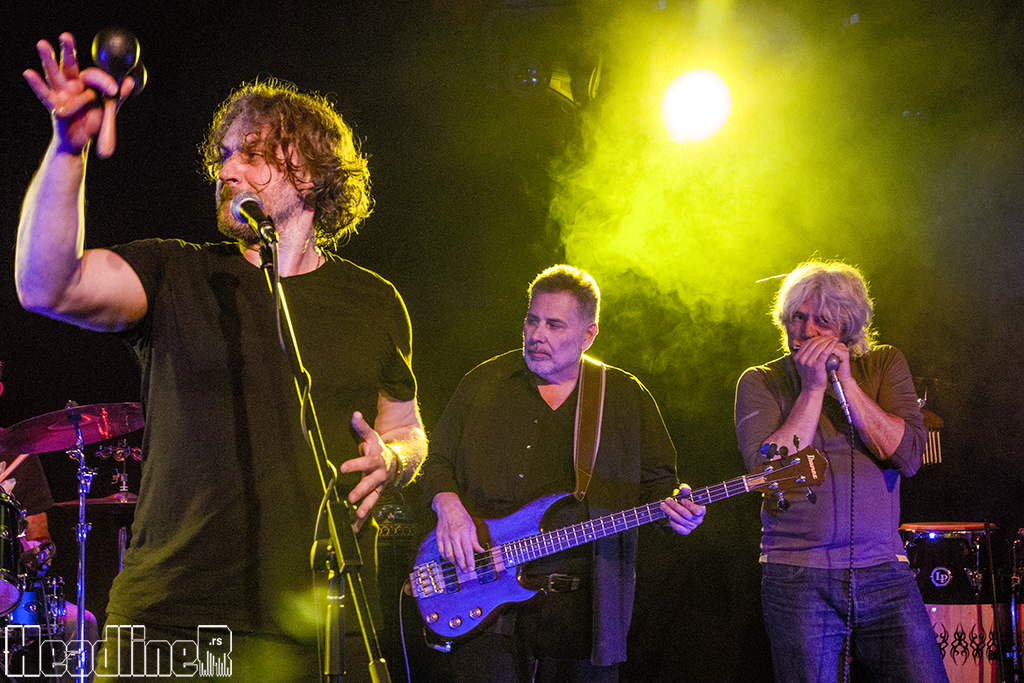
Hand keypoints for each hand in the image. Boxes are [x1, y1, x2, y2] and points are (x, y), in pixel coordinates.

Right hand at [23, 33, 134, 156]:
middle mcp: (71, 85)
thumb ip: (118, 96)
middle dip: (67, 50)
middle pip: (69, 64)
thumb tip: (130, 80)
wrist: (81, 142)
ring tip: (42, 44)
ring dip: (48, 59)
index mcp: (85, 83)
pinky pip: (45, 94)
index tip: (112, 90)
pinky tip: (28, 73)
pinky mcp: (54, 106)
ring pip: (53, 74)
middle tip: (66, 36)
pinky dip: (36, 84)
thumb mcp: (108, 109)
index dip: (103, 81)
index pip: (93, 76)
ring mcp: (61, 94)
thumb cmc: (92, 122)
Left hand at [339, 411, 394, 530]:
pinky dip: (363, 518)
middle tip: (351, 497)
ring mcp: (379, 487)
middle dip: (362, 490)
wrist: (397, 462)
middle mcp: (379, 475)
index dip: (355, 464)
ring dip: (365, 507)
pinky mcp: (376, 495)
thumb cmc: (379, 449)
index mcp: (376, 460)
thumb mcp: (372, 436)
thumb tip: (355, 414)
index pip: (366, 462)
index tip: (344, 467)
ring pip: (373, 498)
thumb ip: (362, 427)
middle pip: (370, 483)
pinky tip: (355, 528)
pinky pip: (370, 507)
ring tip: (357, 516)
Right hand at [432, 492, 483, 571]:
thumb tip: (480, 551)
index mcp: (464, 533)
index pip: (468, 551)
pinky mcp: (439, 537)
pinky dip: (446, 557)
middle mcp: (454, 536)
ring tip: (459, 566)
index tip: (472, 569)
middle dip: (462, 566)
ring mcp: (445, 537)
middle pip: (458, 555)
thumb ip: (475, 540)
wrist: (448, 507)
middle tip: (465, 571)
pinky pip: (441, 551)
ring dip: (454, 563)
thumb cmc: (461, 516)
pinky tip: (450, 559)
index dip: (470, 562)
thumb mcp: (472, 526)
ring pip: (449, 555)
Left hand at [660, 486, 705, 535]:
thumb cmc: (684, 501)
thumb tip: (684, 488)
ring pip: (680, 520)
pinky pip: (678, 527)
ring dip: (670, 512)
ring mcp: (692, 526)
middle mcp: (698, 520)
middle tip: (667, 500)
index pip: (698, 510)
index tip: (682, 500)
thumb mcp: (685, 494)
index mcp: (702, 511)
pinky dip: (672, 521)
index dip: (690, 505)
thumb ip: (685, 490)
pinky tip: (668, 515)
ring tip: (663, 505)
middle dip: (675, 506)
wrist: (680, 511)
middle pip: (686, 514)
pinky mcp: (685, 531)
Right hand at [792, 335, 842, 390]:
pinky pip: (825, 352)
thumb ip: (805, 355)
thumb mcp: (804, 365)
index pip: (807, 343)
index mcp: (798, 357)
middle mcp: (802, 358)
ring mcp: (808, 362)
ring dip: (828, 341)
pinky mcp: (817, 365)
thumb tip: (811, 345)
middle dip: (823, 338)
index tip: (824, 337)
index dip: (817, 338)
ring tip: (834, 339)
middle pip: (813, 343)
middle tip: (830, 337)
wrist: (812, 388)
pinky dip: (830, 346)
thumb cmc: (811, 376)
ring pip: (819, 346)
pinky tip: (834, 343)